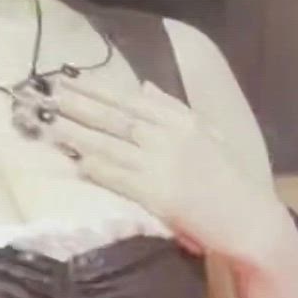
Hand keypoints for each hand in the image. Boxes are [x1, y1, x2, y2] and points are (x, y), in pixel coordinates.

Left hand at [16, 70, 282, 270]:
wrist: (248, 218)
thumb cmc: (226, 180)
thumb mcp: (206, 133)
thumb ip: (173, 109)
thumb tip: (143, 87)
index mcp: (181, 120)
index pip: (131, 99)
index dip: (98, 89)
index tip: (71, 79)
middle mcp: (169, 136)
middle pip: (115, 116)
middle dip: (80, 104)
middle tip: (49, 93)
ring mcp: (162, 164)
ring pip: (111, 144)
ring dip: (78, 133)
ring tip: (50, 123)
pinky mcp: (157, 194)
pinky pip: (118, 177)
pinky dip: (96, 169)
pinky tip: (74, 162)